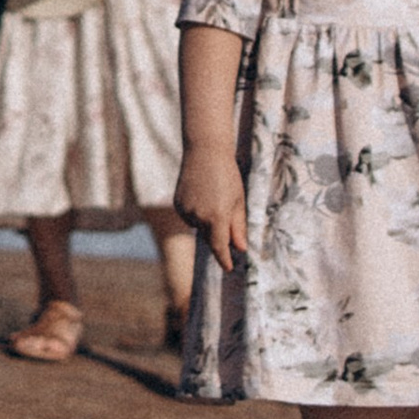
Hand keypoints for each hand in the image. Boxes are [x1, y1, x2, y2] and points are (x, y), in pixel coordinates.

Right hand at [175, 145, 247, 276]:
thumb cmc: (227, 174)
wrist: (205, 151)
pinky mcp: (178, 204)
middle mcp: (199, 216)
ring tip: (214, 197)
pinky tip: (202, 195)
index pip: (220, 247)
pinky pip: (190, 217)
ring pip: (200, 227)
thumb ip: (238, 226)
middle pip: (210, 238)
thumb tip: (240, 248)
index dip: (224, 259)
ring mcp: (186, 211)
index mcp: (217, 216)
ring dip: (208, 222)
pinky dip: (197, 214)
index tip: (229, 267)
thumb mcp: (238, 200)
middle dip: (219, 235)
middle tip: (227, 214)